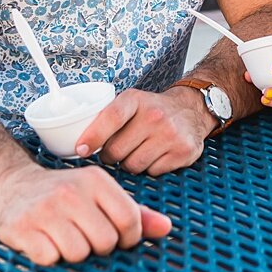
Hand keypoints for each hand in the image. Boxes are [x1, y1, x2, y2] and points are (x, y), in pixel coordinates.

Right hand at [0, 163, 171, 265]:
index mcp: (95, 180)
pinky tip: (42, 240)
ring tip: (61, 236)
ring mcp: (44, 209)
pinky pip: (50, 258)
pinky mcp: (22, 227)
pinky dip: (48, 256)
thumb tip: (167, 228)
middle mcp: (69, 191)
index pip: (130, 221)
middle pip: (105, 242)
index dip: (125, 237)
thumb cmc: (64, 195)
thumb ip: (134, 212)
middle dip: (96, 246)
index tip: (111, 234)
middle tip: (80, 233)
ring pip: (78, 253)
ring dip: (71, 253)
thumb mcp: (98, 195)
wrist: (11, 184)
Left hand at [74, 87, 209, 175]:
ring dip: (129, 164)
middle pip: (117, 150)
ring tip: (135, 152)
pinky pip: (152, 172)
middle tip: (112, 152)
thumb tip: (80, 142)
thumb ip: (108, 117)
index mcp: (135, 99)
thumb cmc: (152, 109)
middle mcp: (154, 115)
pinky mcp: (183, 152)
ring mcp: (170, 135)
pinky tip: (153, 156)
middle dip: (109, 156)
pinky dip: (149, 168)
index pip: (110, 118)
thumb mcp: (130, 101)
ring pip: (133, 165)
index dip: (92, 136)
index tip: (81, 150)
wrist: (190, 109)